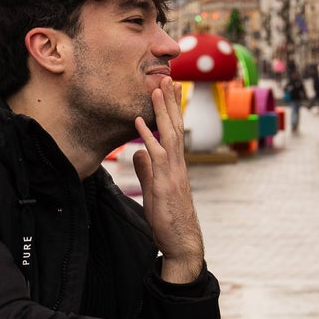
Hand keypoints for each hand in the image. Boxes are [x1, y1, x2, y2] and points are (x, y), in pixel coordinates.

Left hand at [134, 81, 205, 282]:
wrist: (181, 240)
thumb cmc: (168, 217)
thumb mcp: (154, 188)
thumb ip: (147, 169)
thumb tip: (137, 152)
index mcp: (176, 163)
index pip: (174, 130)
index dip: (171, 109)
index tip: (169, 88)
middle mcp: (178, 163)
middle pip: (175, 125)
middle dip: (169, 101)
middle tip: (166, 77)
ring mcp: (173, 171)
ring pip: (169, 133)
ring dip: (162, 110)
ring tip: (156, 88)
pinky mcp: (166, 182)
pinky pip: (157, 154)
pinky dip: (148, 136)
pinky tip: (139, 121)